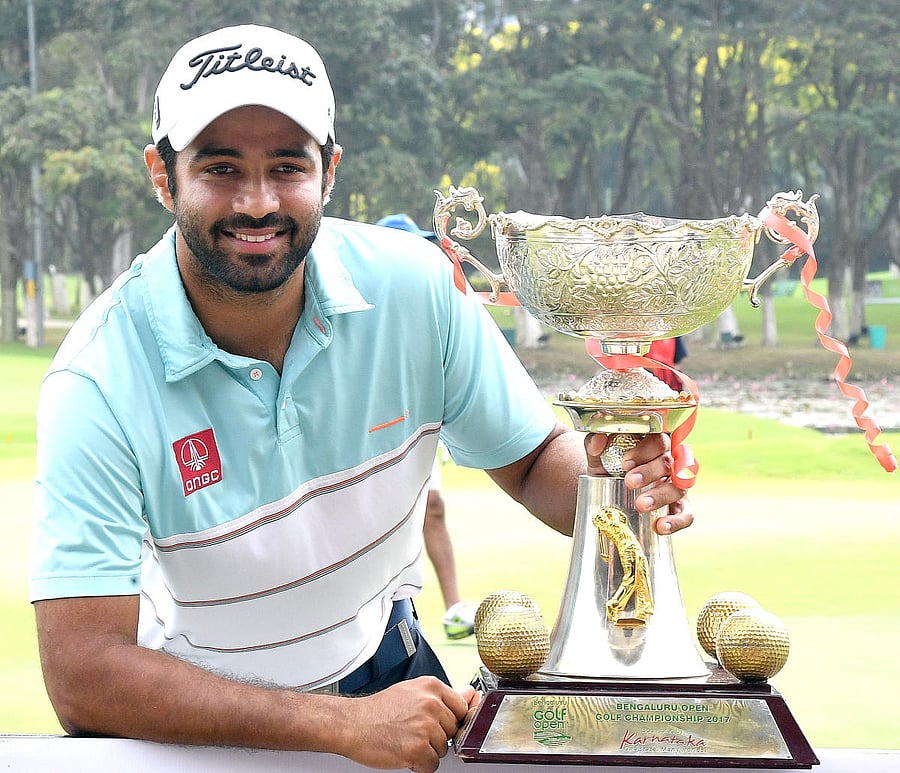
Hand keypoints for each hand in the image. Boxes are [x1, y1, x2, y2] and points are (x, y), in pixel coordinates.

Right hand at [339, 676, 476, 771]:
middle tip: (412, 729)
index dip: (448, 719)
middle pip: (454, 730)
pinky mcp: (417, 748)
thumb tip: (472, 695)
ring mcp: (425, 726)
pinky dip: (419, 765)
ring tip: (405, 738)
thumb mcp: (413, 692)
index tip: (434, 722)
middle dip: (437, 735)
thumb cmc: (379, 709)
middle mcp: (431, 704)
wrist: (351, 723)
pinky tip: (404, 752)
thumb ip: (444, 696)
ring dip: (427, 750)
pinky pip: (432, 765)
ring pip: (443, 749)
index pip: (461, 707)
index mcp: (432, 687)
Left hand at [585, 433, 692, 534]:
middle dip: (650, 472)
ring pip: (679, 487)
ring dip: (661, 496)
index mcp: (653, 446)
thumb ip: (595, 444)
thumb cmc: (609, 469)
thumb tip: (597, 441)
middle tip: (630, 482)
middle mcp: (669, 464)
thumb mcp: (599, 456)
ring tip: (640, 505)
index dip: (644, 450)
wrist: (607, 494)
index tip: (624, 463)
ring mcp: (677, 486)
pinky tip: (661, 526)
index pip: (657, 441)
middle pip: (668, 463)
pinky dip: (676, 521)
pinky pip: (687, 515)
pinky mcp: (680, 509)